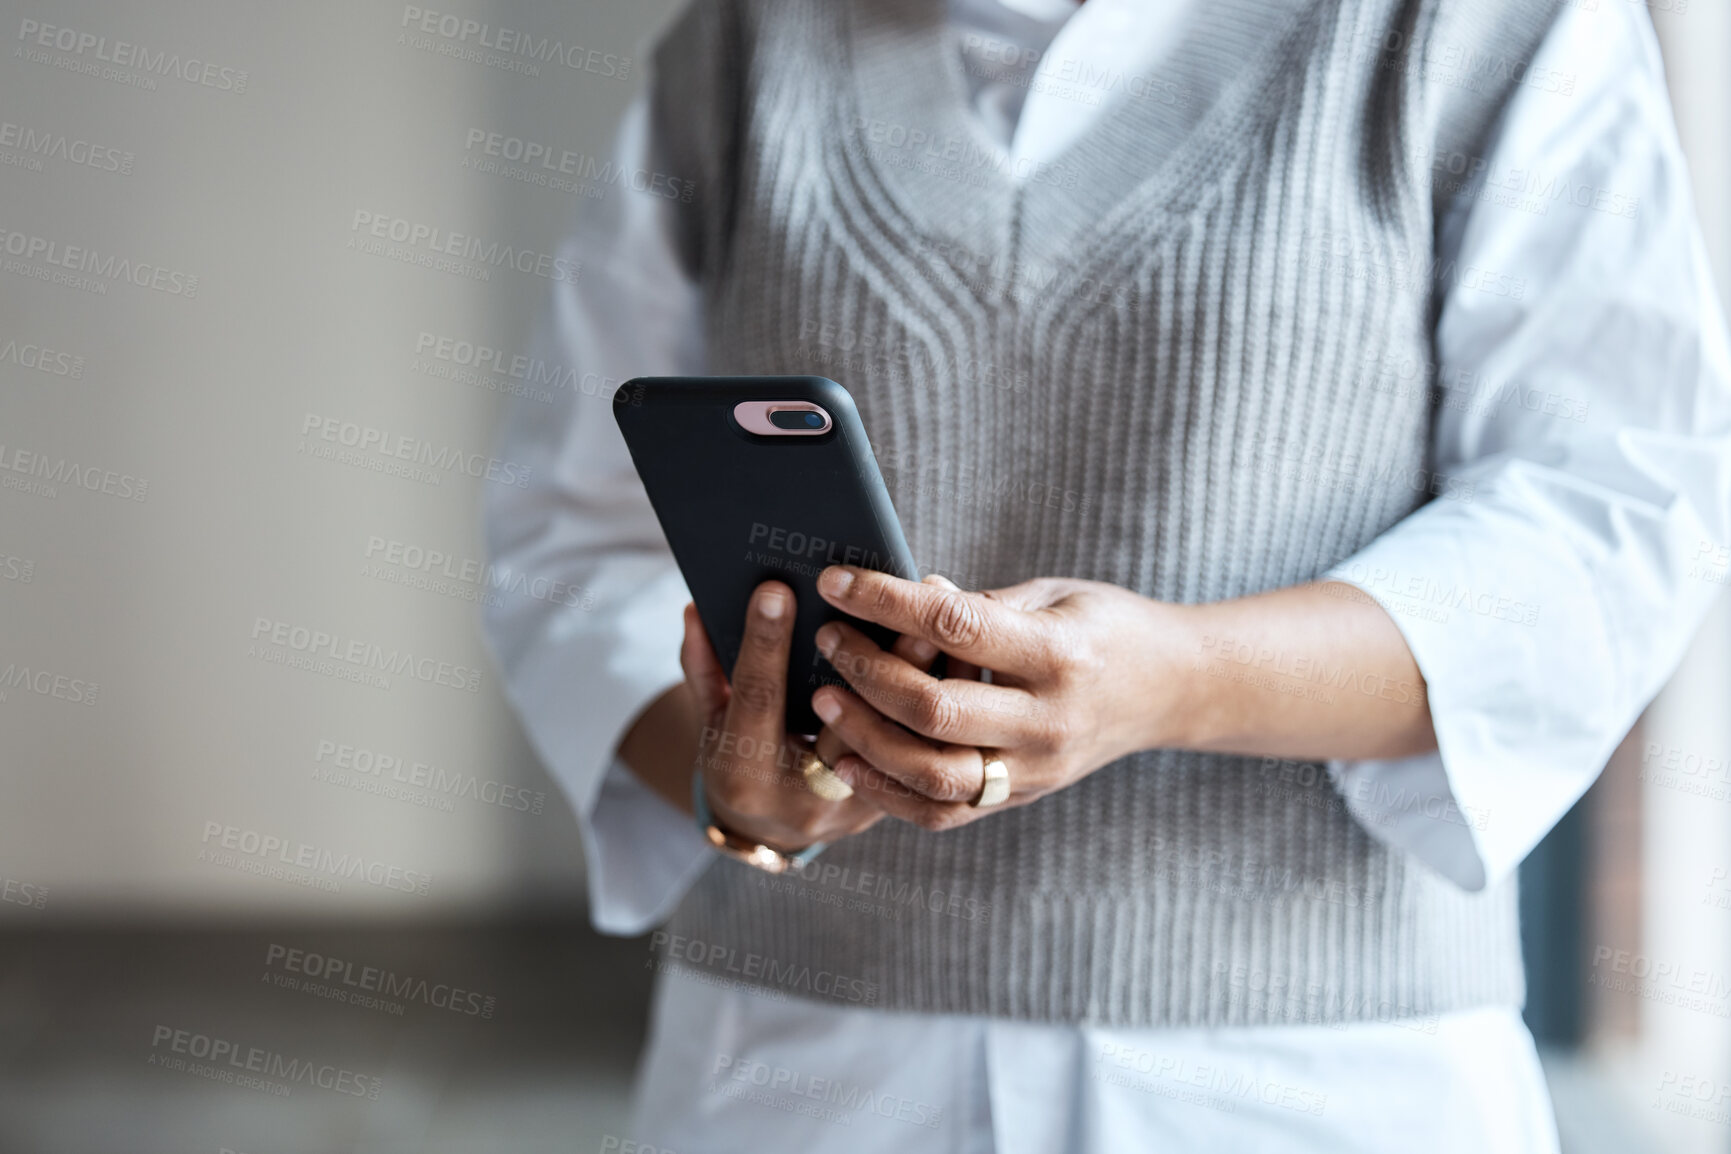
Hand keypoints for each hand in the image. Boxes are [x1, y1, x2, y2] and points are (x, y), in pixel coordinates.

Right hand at [683, 580, 947, 853]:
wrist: (768, 831)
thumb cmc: (734, 760)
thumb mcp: (709, 720)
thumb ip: (702, 668)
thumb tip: (697, 608)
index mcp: (744, 776)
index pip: (757, 700)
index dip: (765, 645)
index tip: (777, 589)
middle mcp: (801, 798)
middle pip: (844, 726)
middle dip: (875, 666)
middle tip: (897, 608)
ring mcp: (851, 810)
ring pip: (897, 746)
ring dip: (923, 684)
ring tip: (938, 626)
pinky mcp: (889, 807)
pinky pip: (920, 757)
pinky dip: (937, 710)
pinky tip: (958, 664)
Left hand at [807, 568, 1182, 830]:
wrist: (1173, 689)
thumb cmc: (1105, 627)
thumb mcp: (1054, 595)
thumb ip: (980, 604)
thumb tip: (911, 595)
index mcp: (1059, 654)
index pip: (956, 626)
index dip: (887, 602)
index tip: (837, 582)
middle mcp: (1048, 721)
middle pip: (934, 709)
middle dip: (867, 672)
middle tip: (828, 639)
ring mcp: (1036, 769)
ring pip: (932, 775)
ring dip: (866, 738)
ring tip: (825, 698)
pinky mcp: (1022, 797)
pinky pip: (942, 813)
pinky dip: (886, 790)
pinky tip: (847, 757)